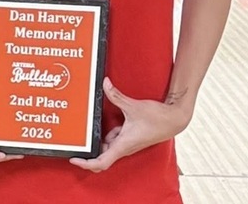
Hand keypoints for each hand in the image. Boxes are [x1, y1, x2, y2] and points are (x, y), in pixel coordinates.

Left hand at [70, 77, 192, 171]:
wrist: (174, 119)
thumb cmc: (158, 118)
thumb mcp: (133, 106)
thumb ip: (116, 96)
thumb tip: (105, 84)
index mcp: (123, 145)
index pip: (102, 162)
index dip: (87, 164)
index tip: (75, 160)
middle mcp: (124, 147)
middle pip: (101, 156)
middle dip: (88, 153)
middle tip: (73, 146)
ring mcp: (127, 142)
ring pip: (107, 146)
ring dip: (96, 141)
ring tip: (81, 133)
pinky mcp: (129, 137)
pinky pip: (113, 138)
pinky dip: (105, 134)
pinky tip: (99, 124)